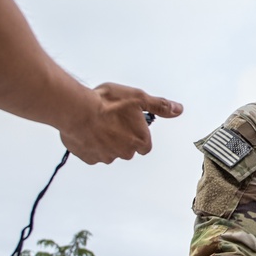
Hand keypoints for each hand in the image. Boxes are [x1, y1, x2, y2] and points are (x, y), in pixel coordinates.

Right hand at [59, 83, 182, 163]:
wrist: (77, 110)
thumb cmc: (107, 103)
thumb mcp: (138, 98)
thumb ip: (160, 106)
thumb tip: (178, 109)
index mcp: (139, 141)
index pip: (145, 145)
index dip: (138, 133)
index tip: (130, 124)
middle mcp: (124, 152)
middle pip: (128, 149)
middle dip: (122, 137)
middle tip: (113, 120)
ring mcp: (105, 157)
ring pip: (110, 151)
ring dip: (106, 141)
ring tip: (99, 123)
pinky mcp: (88, 158)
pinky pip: (93, 154)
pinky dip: (92, 144)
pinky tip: (88, 131)